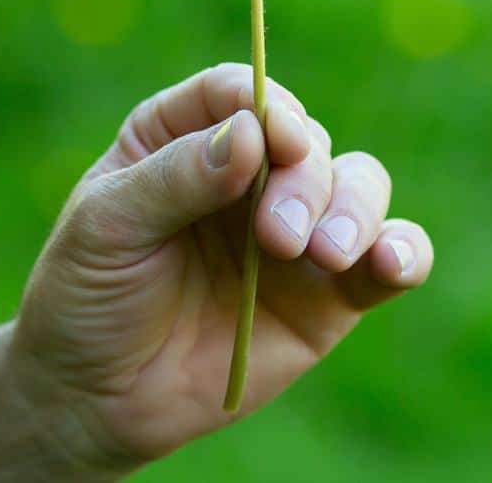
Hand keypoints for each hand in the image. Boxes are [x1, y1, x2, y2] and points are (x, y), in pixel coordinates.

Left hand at [6, 63, 433, 476]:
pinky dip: (404, 251)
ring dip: (354, 209)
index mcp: (182, 134)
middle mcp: (248, 170)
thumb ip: (174, 178)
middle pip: (305, 139)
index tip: (277, 137)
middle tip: (277, 236)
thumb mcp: (106, 227)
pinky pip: (388, 257)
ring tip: (324, 255)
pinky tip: (391, 262)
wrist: (95, 398)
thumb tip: (252, 132)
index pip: (237, 92)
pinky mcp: (329, 292)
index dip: (266, 104)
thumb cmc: (87, 294)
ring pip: (358, 184)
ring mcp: (293, 228)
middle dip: (304, 178)